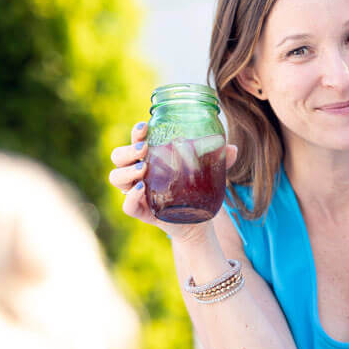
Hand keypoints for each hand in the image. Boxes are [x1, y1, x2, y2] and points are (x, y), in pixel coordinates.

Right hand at [108, 121, 238, 241]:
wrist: (199, 222)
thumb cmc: (198, 191)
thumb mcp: (210, 174)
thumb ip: (219, 161)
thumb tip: (231, 148)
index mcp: (151, 159)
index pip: (134, 141)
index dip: (135, 133)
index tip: (144, 126)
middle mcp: (138, 174)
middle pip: (118, 158)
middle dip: (127, 151)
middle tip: (144, 149)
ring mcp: (138, 193)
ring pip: (116, 179)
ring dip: (127, 172)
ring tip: (144, 169)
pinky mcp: (142, 212)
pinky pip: (127, 206)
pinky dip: (130, 198)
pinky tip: (142, 190)